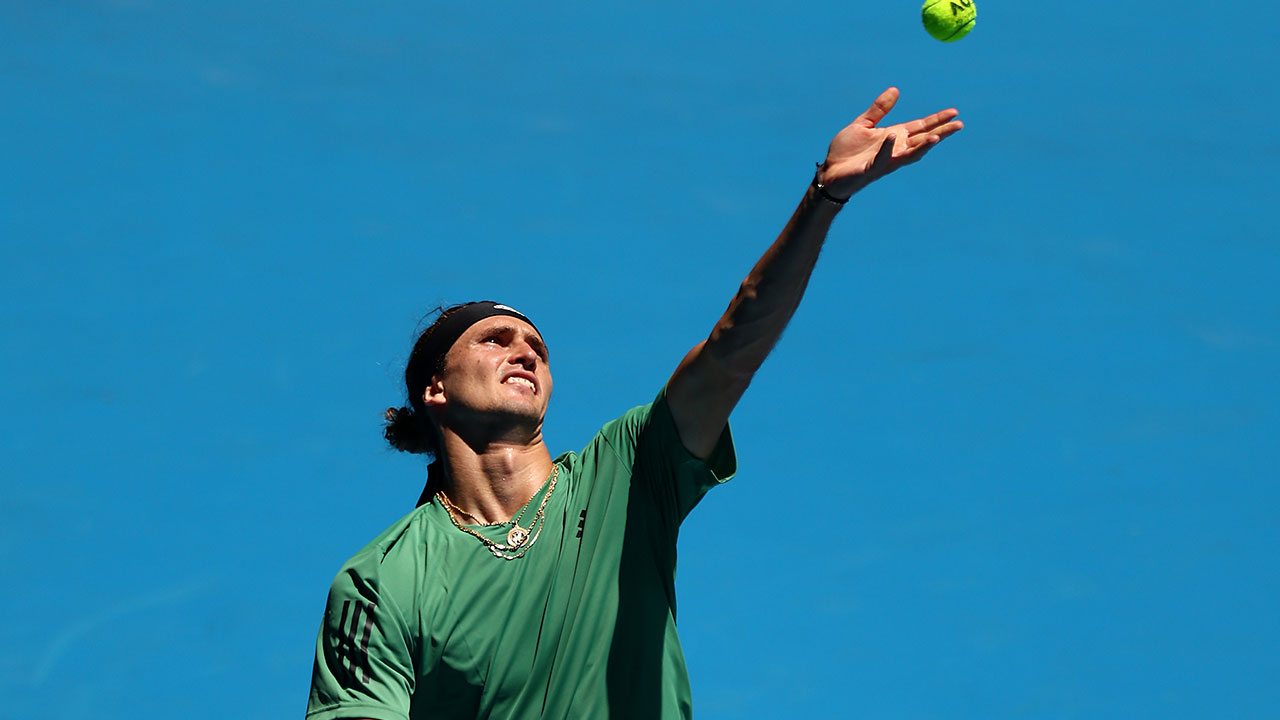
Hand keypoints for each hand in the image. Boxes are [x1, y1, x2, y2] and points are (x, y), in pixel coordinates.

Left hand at [817, 87, 962, 199]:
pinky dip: (887, 148)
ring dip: (923, 146)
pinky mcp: (871, 169)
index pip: (921, 127)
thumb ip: (879, 109)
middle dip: (941, 133)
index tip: (954, 112)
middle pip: (923, 140)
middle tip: (959, 125)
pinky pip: (882, 158)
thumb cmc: (847, 152)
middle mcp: (895, 149)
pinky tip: (894, 136)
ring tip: (937, 137)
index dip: (937, 120)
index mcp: (894, 137)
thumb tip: (895, 90)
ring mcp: (885, 160)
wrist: (830, 172)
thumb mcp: (863, 125)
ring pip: (909, 154)